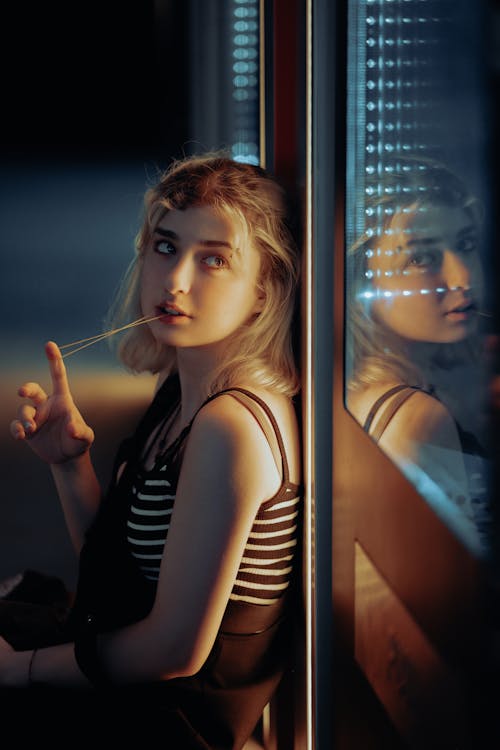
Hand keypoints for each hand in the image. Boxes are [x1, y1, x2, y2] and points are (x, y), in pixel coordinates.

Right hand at [10, 341, 93, 463]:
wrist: (67, 457)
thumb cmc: (79, 442)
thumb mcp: (85, 438)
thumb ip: (81, 432)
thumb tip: (71, 427)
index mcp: (62, 400)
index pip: (58, 376)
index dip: (54, 360)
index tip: (49, 344)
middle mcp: (46, 405)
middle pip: (33, 390)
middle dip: (27, 389)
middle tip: (22, 392)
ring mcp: (36, 417)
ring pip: (23, 410)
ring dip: (25, 418)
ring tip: (31, 429)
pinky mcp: (27, 430)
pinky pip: (16, 425)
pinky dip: (16, 429)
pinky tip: (21, 435)